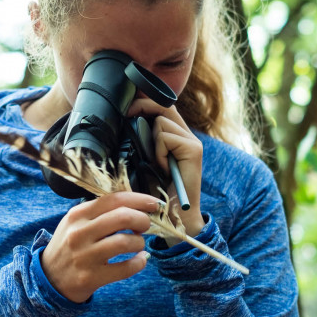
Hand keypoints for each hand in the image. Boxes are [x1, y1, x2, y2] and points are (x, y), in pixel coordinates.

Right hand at [41, 192, 162, 302]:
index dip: (138, 199)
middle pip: (122, 217)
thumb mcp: (75, 222)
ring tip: (137, 243)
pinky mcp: (92, 277)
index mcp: (78, 215)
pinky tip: (140, 259)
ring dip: (139, 242)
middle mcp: (80, 233)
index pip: (113, 199)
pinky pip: (126, 268)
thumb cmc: (69, 245)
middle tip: (146, 225)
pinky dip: (139, 262)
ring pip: (125, 242)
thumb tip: (135, 204)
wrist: (49, 278)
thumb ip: (99, 212)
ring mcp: (85, 256)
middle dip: (142, 219)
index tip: (153, 203)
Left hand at [127, 99, 204, 239]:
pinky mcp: (194, 149)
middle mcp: (186, 135)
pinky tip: (163, 167)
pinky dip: (158, 151)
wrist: (173, 214)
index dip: (144, 102)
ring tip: (155, 161)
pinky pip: (165, 137)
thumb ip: (141, 140)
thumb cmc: (155, 189)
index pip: (162, 106)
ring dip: (151, 140)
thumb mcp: (143, 159)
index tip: (126, 107)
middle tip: (127, 114)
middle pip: (164, 105)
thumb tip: (122, 118)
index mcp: (175, 135)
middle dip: (142, 106)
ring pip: (161, 121)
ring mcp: (192, 141)